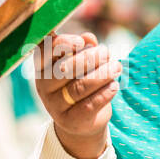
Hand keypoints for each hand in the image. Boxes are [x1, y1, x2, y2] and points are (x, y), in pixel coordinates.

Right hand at [32, 31, 121, 158]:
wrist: (80, 121)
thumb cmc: (80, 82)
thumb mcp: (81, 63)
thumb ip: (84, 48)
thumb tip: (89, 37)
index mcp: (42, 67)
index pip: (46, 51)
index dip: (62, 44)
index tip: (81, 42)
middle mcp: (43, 86)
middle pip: (65, 69)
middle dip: (90, 58)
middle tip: (107, 53)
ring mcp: (54, 105)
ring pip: (79, 87)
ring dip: (102, 75)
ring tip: (117, 67)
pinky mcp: (69, 121)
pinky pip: (88, 106)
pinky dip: (104, 94)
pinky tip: (114, 86)